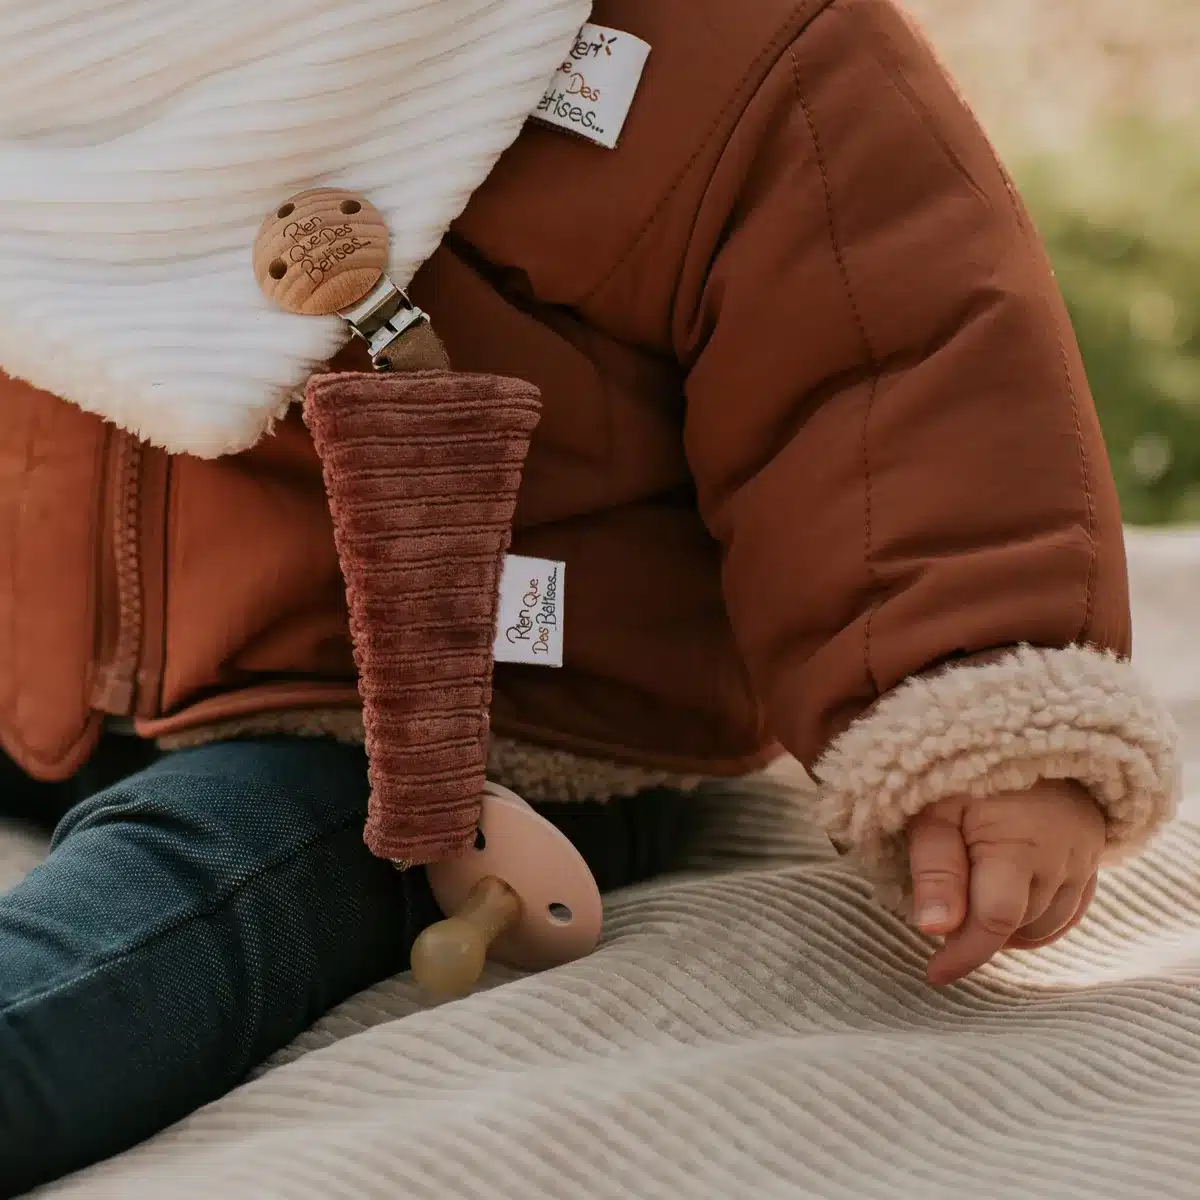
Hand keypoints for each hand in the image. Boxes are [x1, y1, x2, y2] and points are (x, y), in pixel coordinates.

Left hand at [906, 779, 1104, 985]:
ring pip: (1042, 926)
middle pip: (1016, 926)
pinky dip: (1035, 922)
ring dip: (1005, 929)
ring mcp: (1081, 862)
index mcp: (1019, 847)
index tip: (933, 974)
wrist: (1026, 735)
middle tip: (942, 911)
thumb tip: (933, 930)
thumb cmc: (969, 770)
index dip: (963, 954)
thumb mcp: (936, 810)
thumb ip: (934, 868)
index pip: (994, 922)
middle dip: (976, 932)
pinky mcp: (1090, 861)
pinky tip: (1008, 907)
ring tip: (970, 902)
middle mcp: (1060, 861)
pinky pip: (1067, 914)